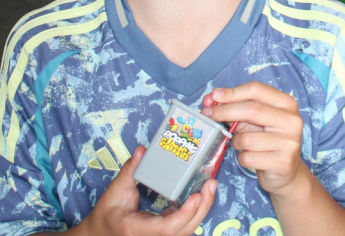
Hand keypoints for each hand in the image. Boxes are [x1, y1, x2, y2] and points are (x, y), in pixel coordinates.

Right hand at [79, 146, 215, 235]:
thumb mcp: (114, 192)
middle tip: (211, 184)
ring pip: (187, 229)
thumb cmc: (106, 215)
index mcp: (138, 230)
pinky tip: (201, 192)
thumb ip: (129, 172)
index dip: (184, 214)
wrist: (100, 233)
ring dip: (202, 208)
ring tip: (210, 185)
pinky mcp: (164, 231)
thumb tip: (141, 151)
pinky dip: (194, 209)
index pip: (167, 228)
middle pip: (184, 230)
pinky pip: (183, 224)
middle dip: (202, 208)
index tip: (196, 196)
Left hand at [202, 83, 304, 194]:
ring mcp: (289, 142)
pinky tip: (249, 157)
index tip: (214, 95)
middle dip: (225, 111)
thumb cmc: (266, 140)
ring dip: (236, 142)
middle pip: (252, 109)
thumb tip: (210, 100)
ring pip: (247, 138)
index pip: (257, 89)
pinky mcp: (282, 162)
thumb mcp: (255, 121)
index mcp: (286, 103)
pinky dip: (242, 158)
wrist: (285, 171)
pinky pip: (248, 158)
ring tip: (241, 144)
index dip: (233, 92)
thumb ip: (236, 108)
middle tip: (208, 114)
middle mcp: (291, 119)